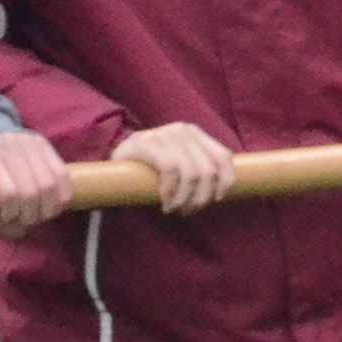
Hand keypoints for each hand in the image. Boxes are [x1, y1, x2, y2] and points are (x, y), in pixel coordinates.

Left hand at [0, 130, 71, 233]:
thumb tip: (18, 231)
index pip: (8, 193)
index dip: (12, 213)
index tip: (8, 218)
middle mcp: (8, 145)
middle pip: (32, 190)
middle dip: (32, 213)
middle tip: (27, 220)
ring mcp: (29, 142)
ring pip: (50, 183)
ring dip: (49, 207)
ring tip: (42, 215)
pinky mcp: (45, 144)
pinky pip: (62, 174)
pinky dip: (62, 196)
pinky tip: (55, 205)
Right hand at [110, 121, 235, 215]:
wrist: (115, 160)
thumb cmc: (151, 168)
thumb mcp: (180, 163)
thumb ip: (199, 168)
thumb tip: (223, 190)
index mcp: (195, 134)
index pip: (223, 156)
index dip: (225, 181)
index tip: (216, 200)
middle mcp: (183, 130)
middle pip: (208, 170)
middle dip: (200, 198)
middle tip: (187, 210)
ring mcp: (165, 134)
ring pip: (192, 174)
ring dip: (184, 199)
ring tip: (174, 209)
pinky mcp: (147, 143)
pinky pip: (171, 170)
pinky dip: (170, 191)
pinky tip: (164, 202)